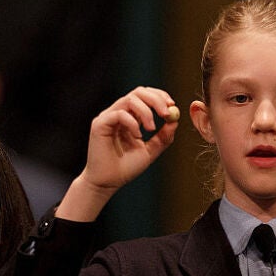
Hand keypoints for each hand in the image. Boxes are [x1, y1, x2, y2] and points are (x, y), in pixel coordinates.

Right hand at [58, 87, 177, 220]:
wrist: (107, 183)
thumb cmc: (125, 168)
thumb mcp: (150, 151)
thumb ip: (163, 137)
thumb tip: (175, 120)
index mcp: (130, 117)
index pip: (145, 96)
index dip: (159, 96)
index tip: (172, 105)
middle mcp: (118, 113)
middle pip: (138, 92)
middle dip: (155, 99)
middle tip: (166, 112)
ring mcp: (108, 117)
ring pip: (129, 100)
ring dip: (145, 112)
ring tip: (151, 129)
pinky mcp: (100, 124)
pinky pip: (119, 114)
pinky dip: (132, 122)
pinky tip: (137, 136)